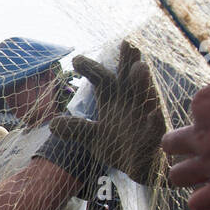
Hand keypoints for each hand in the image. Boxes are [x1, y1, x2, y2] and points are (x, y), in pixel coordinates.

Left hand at [48, 41, 166, 184]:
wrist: (142, 167)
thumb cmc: (120, 145)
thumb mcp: (93, 137)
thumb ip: (76, 128)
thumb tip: (53, 124)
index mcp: (113, 99)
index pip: (101, 78)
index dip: (90, 68)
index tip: (76, 61)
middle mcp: (130, 102)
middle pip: (128, 77)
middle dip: (128, 60)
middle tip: (126, 42)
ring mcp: (145, 117)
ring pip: (145, 96)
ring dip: (142, 83)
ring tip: (139, 68)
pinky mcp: (156, 135)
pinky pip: (157, 126)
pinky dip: (155, 120)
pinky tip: (154, 113)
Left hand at [161, 62, 209, 209]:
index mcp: (204, 101)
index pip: (195, 117)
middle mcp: (202, 131)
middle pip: (170, 145)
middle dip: (184, 150)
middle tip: (208, 153)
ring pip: (176, 176)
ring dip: (189, 177)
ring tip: (208, 178)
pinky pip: (198, 203)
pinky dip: (204, 202)